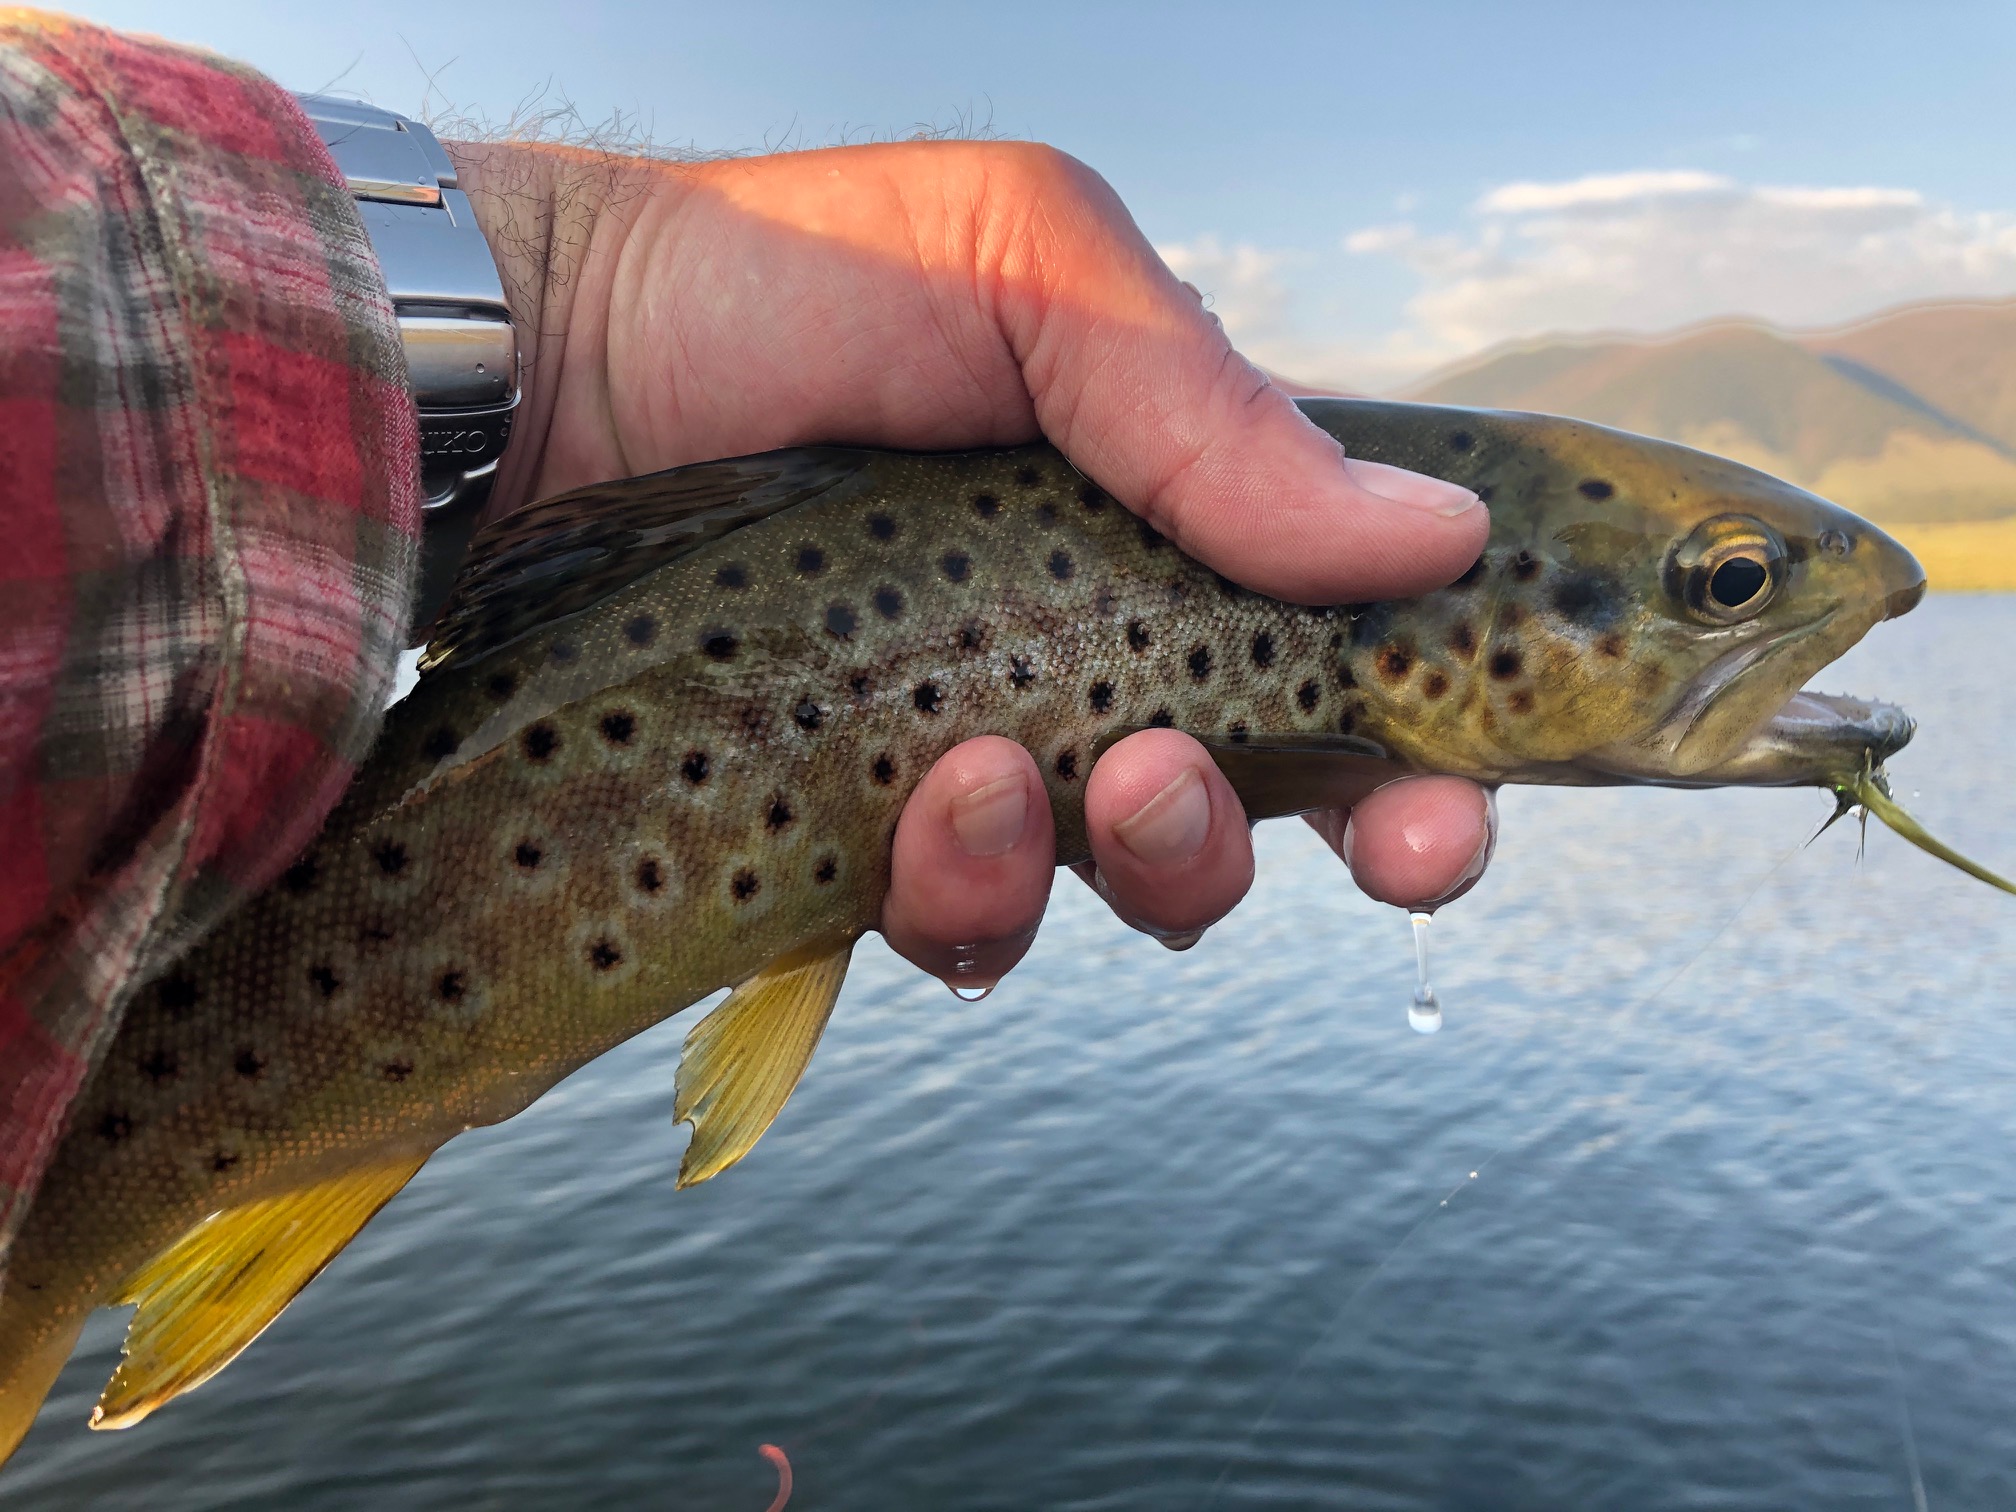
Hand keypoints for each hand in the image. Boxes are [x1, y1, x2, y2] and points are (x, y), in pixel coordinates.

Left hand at [450, 138, 1495, 987]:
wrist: (533, 374)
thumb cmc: (782, 289)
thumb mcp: (1020, 267)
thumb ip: (1213, 404)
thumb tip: (1434, 536)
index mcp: (1165, 531)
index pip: (1345, 668)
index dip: (1422, 766)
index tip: (1444, 811)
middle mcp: (1095, 657)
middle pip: (1270, 808)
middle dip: (1286, 850)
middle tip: (1192, 781)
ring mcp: (981, 760)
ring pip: (1124, 891)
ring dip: (1122, 861)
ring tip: (1012, 768)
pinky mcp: (858, 841)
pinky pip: (964, 930)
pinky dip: (971, 895)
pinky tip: (926, 802)